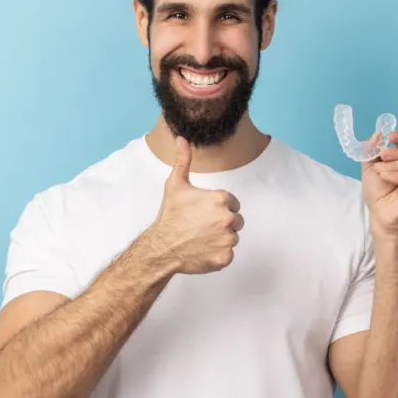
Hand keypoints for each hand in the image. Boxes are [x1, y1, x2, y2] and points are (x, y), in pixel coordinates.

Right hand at [148, 137, 244, 274]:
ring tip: (201, 238)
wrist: (161, 247)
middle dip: (222, 223)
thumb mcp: (175, 185)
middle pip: (236, 221)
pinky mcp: (225, 257)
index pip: (233, 204)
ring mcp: (228, 239)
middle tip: (202, 227)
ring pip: (232, 237)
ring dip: (220, 239)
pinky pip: (228, 254)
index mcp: (221, 199)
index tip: (203, 213)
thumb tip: (181, 139)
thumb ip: (183, 161)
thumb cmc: (170, 215)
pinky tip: (202, 250)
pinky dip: (218, 254)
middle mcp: (228, 218)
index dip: (218, 208)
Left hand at [362, 131, 397, 238]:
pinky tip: (386, 177)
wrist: (382, 216)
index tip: (390, 136)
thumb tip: (378, 133)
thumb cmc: (380, 193)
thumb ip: (373, 150)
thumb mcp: (371, 167)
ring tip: (380, 171)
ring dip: (395, 165)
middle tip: (382, 157)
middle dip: (397, 152)